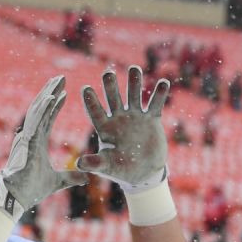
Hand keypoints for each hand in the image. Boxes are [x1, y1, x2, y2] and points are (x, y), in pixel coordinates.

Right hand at [0, 76, 87, 219]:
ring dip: (49, 93)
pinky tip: (53, 96)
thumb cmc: (31, 189)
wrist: (17, 197)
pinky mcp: (27, 141)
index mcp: (37, 142)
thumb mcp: (57, 181)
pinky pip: (37, 120)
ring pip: (38, 109)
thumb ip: (70, 177)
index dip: (55, 105)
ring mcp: (28, 136)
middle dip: (51, 92)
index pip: (47, 118)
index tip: (64, 93)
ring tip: (59, 80)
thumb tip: (86, 178)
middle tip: (61, 78)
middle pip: (42, 108)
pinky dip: (44, 107)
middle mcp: (31, 135)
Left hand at [78, 66, 169, 190]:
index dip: (91, 102)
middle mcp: (118, 119)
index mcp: (105, 128)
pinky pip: (155, 104)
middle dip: (111, 86)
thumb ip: (95, 163)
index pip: (96, 112)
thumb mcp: (107, 167)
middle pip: (113, 99)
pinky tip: (163, 82)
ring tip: (134, 69)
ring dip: (134, 83)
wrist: (143, 173)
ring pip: (134, 96)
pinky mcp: (151, 120)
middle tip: (107, 73)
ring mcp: (135, 117)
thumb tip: (78, 164)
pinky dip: (159, 94)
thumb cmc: (121, 170)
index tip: (85, 88)